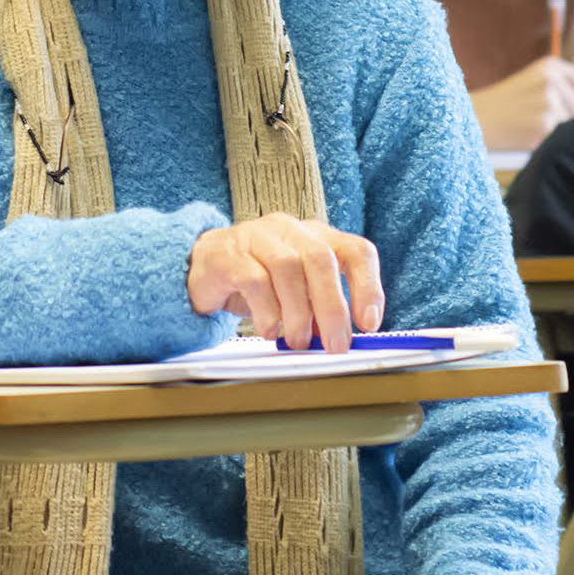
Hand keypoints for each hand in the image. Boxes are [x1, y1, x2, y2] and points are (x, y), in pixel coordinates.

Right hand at [187, 213, 384, 352]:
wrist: (204, 270)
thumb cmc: (259, 281)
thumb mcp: (296, 292)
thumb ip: (319, 307)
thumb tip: (341, 337)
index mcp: (316, 235)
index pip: (356, 250)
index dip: (368, 286)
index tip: (368, 323)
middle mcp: (290, 229)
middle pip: (321, 260)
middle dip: (332, 308)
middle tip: (335, 344)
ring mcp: (257, 236)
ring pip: (288, 267)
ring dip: (298, 313)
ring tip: (298, 341)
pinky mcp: (229, 254)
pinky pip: (254, 280)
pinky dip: (267, 311)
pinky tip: (270, 330)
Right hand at [471, 57, 573, 151]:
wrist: (465, 119)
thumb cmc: (503, 108)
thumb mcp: (532, 85)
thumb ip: (566, 91)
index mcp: (552, 66)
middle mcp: (553, 79)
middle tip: (542, 128)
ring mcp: (549, 101)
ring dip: (559, 137)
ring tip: (530, 132)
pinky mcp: (544, 124)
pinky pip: (560, 142)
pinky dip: (548, 146)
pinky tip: (526, 139)